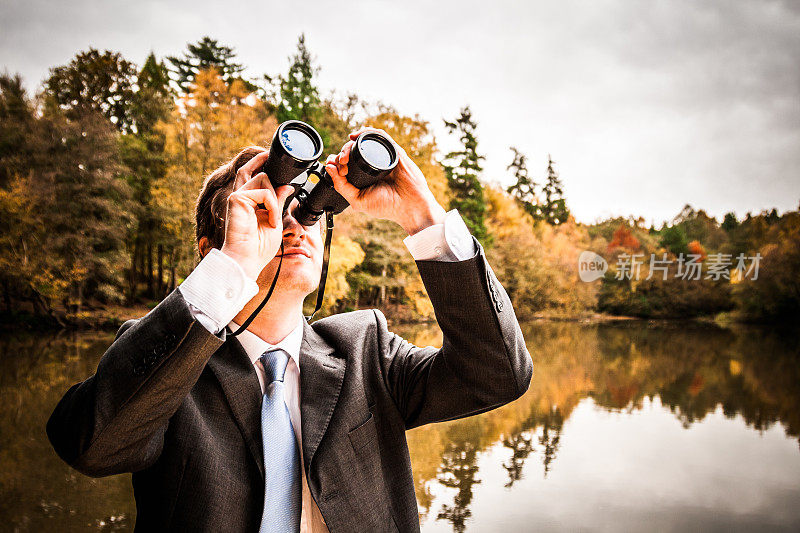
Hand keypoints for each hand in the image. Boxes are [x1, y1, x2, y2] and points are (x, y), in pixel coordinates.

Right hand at [219, 150, 294, 279]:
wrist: (247, 259)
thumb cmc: (259, 246)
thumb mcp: (274, 218)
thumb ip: (278, 200)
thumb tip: (287, 185)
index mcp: (248, 201)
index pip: (251, 173)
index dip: (259, 161)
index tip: (269, 154)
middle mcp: (241, 196)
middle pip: (258, 171)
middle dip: (270, 174)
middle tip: (275, 178)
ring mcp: (237, 196)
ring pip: (263, 179)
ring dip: (275, 200)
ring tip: (273, 220)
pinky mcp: (236, 199)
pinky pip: (264, 192)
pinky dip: (272, 207)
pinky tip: (271, 221)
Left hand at [325, 127, 446, 234]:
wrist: (409, 207)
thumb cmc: (388, 206)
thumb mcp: (357, 200)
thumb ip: (341, 186)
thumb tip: (328, 167)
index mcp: (364, 175)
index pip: (347, 161)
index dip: (337, 161)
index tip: (334, 168)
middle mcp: (372, 164)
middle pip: (352, 150)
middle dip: (342, 154)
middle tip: (341, 163)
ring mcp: (383, 157)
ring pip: (364, 141)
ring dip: (350, 143)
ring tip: (346, 154)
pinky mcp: (394, 151)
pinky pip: (379, 136)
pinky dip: (366, 132)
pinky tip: (356, 136)